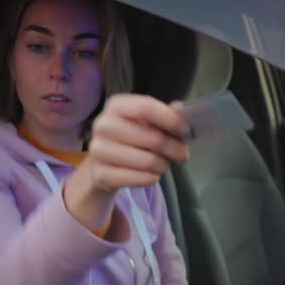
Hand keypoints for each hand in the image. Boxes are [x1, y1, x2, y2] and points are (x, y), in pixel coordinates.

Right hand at [62, 94, 188, 237]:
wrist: (104, 161)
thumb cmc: (132, 137)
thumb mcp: (147, 121)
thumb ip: (166, 115)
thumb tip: (181, 109)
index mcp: (116, 106)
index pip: (146, 108)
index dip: (171, 120)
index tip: (186, 131)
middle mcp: (103, 125)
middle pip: (152, 138)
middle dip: (175, 148)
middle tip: (183, 154)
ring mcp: (98, 151)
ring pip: (148, 161)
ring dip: (163, 165)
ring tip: (164, 164)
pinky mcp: (101, 175)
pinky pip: (139, 179)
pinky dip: (152, 178)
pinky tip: (152, 174)